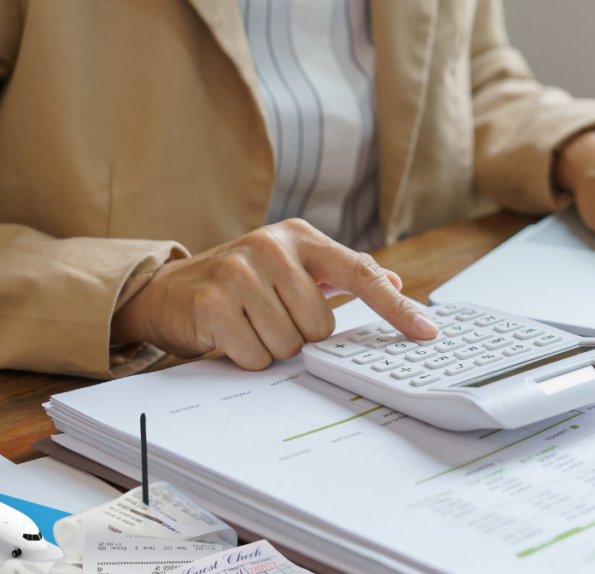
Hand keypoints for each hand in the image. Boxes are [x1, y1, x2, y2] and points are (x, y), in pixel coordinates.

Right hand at [110, 219, 438, 368]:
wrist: (167, 291)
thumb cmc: (238, 283)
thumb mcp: (290, 268)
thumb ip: (341, 275)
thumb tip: (395, 281)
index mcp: (299, 236)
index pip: (360, 272)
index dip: (396, 306)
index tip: (427, 331)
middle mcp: (271, 247)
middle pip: (320, 325)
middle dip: (299, 335)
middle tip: (270, 319)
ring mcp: (240, 272)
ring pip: (289, 344)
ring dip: (270, 347)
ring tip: (247, 324)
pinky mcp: (215, 303)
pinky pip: (256, 355)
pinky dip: (246, 356)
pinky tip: (229, 334)